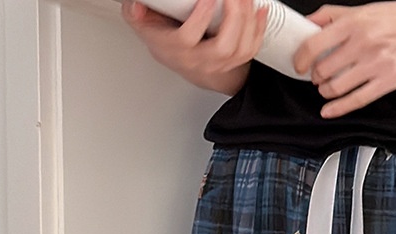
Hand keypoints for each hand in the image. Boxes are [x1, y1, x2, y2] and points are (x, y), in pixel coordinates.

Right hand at [121, 0, 268, 95]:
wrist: (186, 63)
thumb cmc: (166, 39)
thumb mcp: (145, 26)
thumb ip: (137, 14)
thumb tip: (135, 6)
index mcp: (175, 50)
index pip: (187, 39)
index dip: (199, 18)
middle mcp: (198, 61)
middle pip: (222, 47)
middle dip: (234, 18)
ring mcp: (217, 65)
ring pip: (239, 49)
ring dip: (247, 20)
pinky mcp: (233, 63)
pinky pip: (251, 50)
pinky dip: (258, 29)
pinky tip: (260, 10)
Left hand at [292, 0, 395, 117]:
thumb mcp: (364, 8)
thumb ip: (333, 15)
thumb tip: (308, 23)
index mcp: (354, 22)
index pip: (313, 44)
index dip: (301, 59)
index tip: (299, 64)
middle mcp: (362, 43)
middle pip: (323, 69)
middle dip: (315, 77)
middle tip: (317, 76)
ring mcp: (374, 65)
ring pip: (336, 87)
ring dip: (325, 91)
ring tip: (327, 88)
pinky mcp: (387, 82)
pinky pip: (356, 100)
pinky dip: (338, 109)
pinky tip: (329, 110)